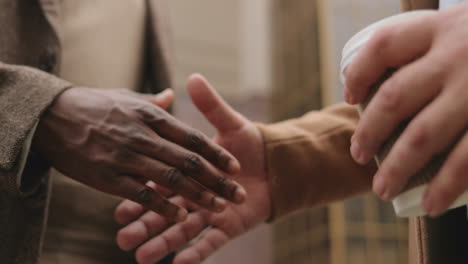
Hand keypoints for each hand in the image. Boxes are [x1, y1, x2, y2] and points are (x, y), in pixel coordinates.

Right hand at [32, 87, 245, 220]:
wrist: (50, 115)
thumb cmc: (93, 104)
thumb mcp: (126, 97)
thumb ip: (153, 101)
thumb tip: (173, 94)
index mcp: (151, 116)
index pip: (192, 137)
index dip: (216, 153)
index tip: (235, 166)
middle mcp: (143, 136)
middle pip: (188, 162)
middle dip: (216, 179)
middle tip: (238, 193)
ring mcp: (125, 158)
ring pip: (170, 180)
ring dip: (197, 195)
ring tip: (219, 207)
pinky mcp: (107, 177)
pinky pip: (141, 195)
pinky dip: (163, 207)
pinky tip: (181, 218)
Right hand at [114, 74, 270, 263]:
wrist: (280, 164)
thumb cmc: (251, 141)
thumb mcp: (229, 122)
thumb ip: (210, 105)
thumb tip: (193, 78)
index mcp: (187, 170)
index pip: (160, 180)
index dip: (141, 191)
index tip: (118, 204)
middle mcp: (194, 193)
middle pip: (165, 209)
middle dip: (144, 224)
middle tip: (121, 237)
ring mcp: (210, 211)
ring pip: (182, 228)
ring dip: (163, 243)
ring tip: (139, 256)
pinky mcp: (228, 226)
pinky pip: (211, 242)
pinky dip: (198, 253)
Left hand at [344, 3, 467, 215]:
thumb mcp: (465, 26)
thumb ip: (432, 45)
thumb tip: (386, 83)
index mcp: (442, 28)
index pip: (383, 47)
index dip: (358, 73)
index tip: (350, 97)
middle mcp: (457, 56)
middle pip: (393, 98)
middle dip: (370, 133)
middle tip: (359, 155)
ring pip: (423, 136)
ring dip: (397, 167)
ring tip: (382, 190)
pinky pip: (467, 158)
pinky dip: (446, 185)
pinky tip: (431, 204)